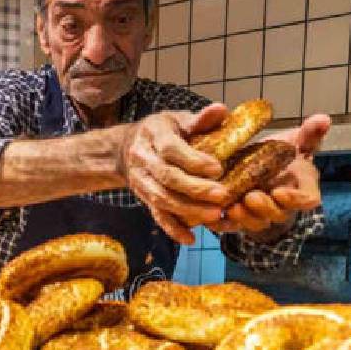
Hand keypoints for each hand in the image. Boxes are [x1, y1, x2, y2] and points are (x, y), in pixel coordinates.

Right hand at [120, 104, 231, 244]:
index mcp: (154, 135)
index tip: (218, 168)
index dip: (194, 161)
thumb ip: (200, 119)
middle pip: (168, 178)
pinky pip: (157, 215)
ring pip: (162, 199)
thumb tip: (221, 110)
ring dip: (189, 210)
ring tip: (215, 215)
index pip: (172, 150)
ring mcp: (141, 181)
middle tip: (223, 196)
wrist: (127, 148)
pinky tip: (191, 239)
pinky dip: (173, 229)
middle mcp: (143, 159)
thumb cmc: (162, 132)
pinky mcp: (143, 198)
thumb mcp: (178, 119)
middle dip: (196, 189)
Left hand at [209, 114, 329, 237]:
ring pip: (255, 222)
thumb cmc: (283, 156)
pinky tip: (214, 214)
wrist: (261, 167)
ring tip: (231, 207)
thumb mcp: (297, 143)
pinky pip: (233, 225)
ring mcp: (262, 215)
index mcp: (302, 189)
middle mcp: (283, 206)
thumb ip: (310, 134)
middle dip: (264, 208)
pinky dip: (223, 222)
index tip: (280, 192)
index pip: (307, 200)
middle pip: (278, 214)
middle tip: (251, 197)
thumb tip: (324, 118)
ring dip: (244, 217)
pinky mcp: (241, 218)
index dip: (296, 199)